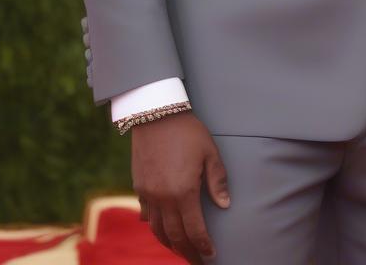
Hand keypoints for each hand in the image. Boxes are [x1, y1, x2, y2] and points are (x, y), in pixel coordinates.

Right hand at [132, 112, 229, 263]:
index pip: (194, 229)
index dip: (203, 245)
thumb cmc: (188, 132)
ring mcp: (148, 194)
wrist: (156, 115)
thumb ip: (217, 180)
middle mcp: (163, 198)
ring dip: (170, 244)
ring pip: (158, 230)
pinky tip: (164, 230)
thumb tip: (225, 205)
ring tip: (182, 250)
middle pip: (175, 236)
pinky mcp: (139, 187)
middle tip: (197, 260)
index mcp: (183, 191)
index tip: (211, 255)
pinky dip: (156, 228)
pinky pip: (147, 216)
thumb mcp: (210, 153)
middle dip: (187, 251)